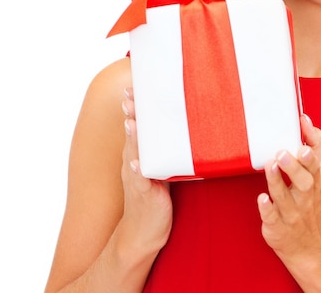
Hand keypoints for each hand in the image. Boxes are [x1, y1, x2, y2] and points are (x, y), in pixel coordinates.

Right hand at [117, 87, 172, 255]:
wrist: (143, 234)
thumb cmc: (156, 199)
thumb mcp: (164, 169)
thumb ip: (171, 149)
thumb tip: (189, 128)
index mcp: (141, 154)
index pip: (138, 126)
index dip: (137, 108)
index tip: (134, 87)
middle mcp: (135, 162)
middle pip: (133, 133)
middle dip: (133, 114)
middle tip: (131, 94)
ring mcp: (137, 177)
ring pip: (134, 152)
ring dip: (133, 136)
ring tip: (133, 120)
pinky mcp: (143, 193)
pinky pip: (140, 179)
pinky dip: (138, 169)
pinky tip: (137, 161)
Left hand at [257, 114, 320, 263]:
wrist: (309, 245)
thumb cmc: (309, 201)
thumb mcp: (318, 175)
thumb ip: (315, 146)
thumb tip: (305, 120)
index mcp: (315, 182)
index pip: (317, 166)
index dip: (311, 152)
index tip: (303, 139)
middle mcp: (305, 198)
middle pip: (304, 182)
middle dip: (295, 167)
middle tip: (283, 152)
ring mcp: (291, 213)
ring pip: (285, 197)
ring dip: (277, 181)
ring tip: (270, 165)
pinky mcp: (277, 226)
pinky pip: (272, 217)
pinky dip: (267, 208)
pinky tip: (262, 198)